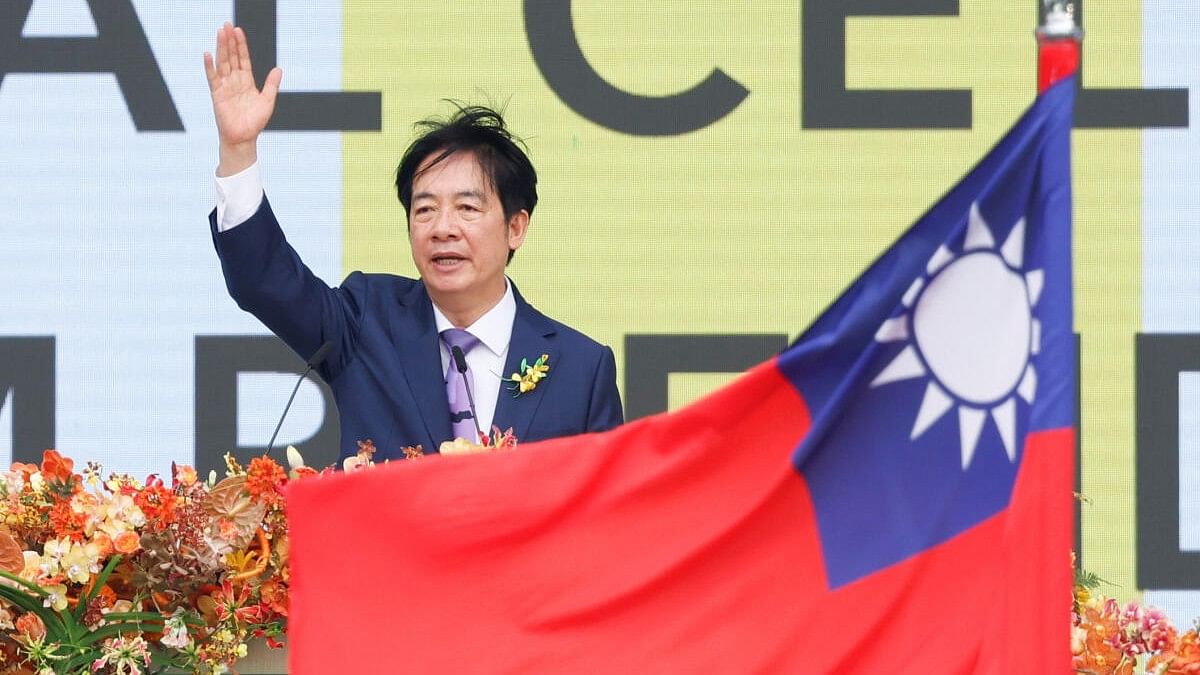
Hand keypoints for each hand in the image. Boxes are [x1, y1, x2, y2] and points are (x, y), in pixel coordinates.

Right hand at [203, 22, 281, 175]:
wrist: (244, 138)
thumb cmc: (255, 122)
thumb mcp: (267, 101)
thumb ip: (272, 85)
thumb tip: (278, 69)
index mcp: (246, 81)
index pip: (243, 59)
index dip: (241, 45)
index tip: (238, 30)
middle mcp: (234, 81)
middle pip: (231, 57)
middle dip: (229, 41)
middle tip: (226, 24)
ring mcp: (225, 86)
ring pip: (222, 63)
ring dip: (221, 48)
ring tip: (220, 33)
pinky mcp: (217, 95)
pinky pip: (212, 78)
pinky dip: (209, 66)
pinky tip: (208, 54)